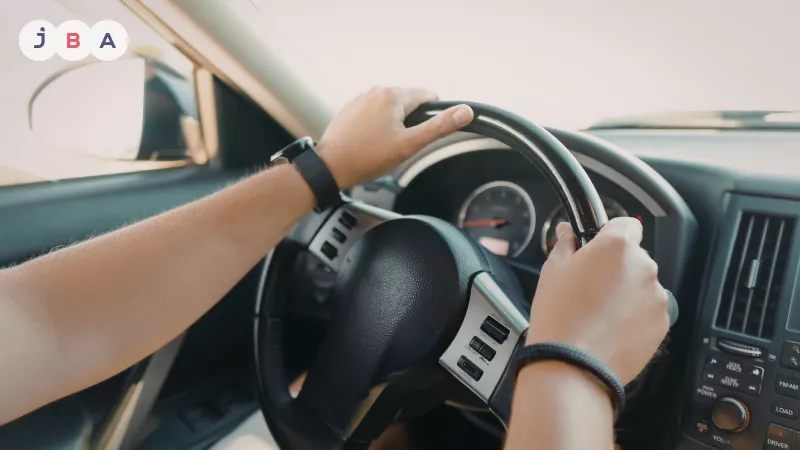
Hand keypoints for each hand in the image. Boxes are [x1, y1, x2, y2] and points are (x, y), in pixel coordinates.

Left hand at [316, 87, 473, 188]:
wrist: (330, 167)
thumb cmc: (367, 157)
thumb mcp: (410, 144)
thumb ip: (439, 127)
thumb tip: (465, 112)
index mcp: (393, 95)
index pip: (427, 96)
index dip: (433, 115)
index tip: (426, 133)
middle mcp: (376, 91)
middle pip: (408, 102)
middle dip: (411, 122)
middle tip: (403, 146)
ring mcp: (360, 99)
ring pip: (390, 108)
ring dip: (394, 124)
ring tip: (385, 147)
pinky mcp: (350, 110)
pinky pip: (373, 114)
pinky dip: (377, 126)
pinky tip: (371, 144)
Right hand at [526, 218, 668, 382]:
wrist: (573, 365)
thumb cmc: (559, 315)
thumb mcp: (553, 271)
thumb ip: (566, 244)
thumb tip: (567, 231)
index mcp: (617, 246)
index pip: (627, 224)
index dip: (612, 234)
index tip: (599, 248)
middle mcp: (643, 267)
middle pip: (635, 258)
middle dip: (617, 268)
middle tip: (591, 286)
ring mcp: (656, 296)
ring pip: (642, 286)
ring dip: (627, 292)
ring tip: (600, 313)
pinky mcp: (662, 323)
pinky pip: (649, 311)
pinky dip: (635, 316)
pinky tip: (611, 328)